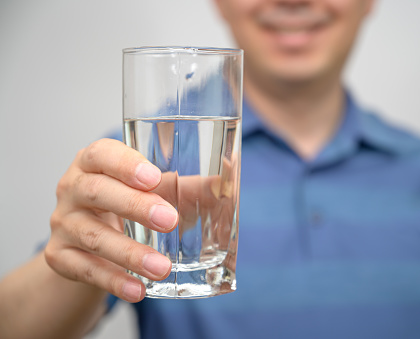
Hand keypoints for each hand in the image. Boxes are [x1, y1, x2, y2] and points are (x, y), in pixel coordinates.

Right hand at [45, 138, 177, 302]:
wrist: (87, 239)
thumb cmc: (126, 203)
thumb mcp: (153, 190)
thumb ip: (186, 186)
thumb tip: (225, 182)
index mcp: (94, 162)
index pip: (102, 154)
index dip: (125, 164)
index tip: (153, 177)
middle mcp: (72, 188)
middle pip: (97, 192)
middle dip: (134, 206)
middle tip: (169, 221)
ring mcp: (63, 222)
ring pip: (93, 236)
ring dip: (130, 253)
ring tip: (162, 267)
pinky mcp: (59, 255)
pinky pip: (84, 269)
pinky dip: (113, 280)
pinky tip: (138, 289)